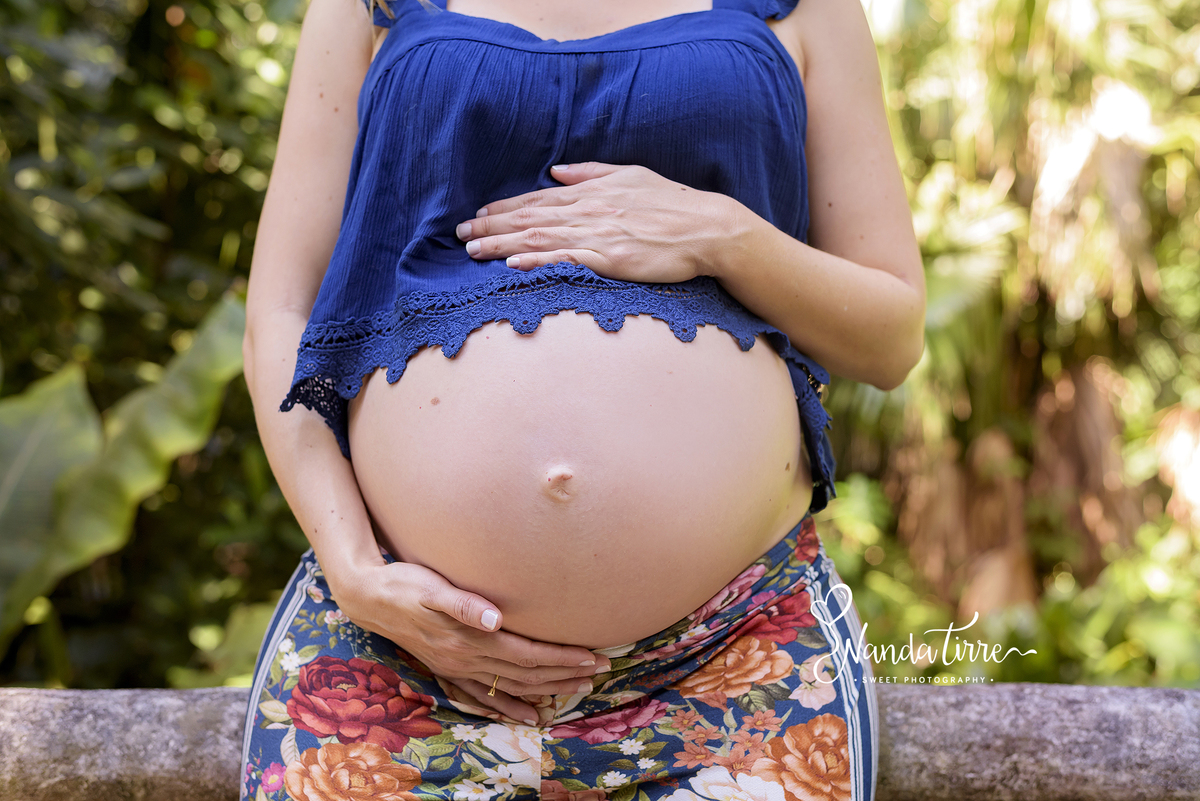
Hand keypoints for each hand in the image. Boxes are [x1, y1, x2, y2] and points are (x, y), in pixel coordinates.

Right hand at [331, 558, 610, 724]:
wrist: (369, 598)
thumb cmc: (405, 584)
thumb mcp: (433, 588)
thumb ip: (465, 604)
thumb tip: (495, 619)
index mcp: (470, 639)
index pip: (527, 653)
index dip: (562, 657)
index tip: (592, 656)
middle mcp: (466, 659)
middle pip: (526, 673)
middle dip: (565, 674)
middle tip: (599, 670)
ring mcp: (457, 668)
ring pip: (511, 686)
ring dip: (547, 689)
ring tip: (578, 688)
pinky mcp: (448, 669)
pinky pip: (484, 697)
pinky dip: (509, 707)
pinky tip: (529, 714)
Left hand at [456, 162, 743, 283]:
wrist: (709, 229)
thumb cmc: (674, 204)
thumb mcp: (632, 176)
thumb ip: (591, 174)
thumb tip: (558, 171)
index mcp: (592, 193)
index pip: (538, 200)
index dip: (504, 208)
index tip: (477, 214)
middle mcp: (589, 211)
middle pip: (530, 219)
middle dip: (491, 226)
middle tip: (459, 234)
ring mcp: (599, 235)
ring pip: (540, 238)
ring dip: (502, 244)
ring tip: (472, 250)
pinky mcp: (611, 259)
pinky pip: (566, 260)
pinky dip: (538, 260)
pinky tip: (513, 264)